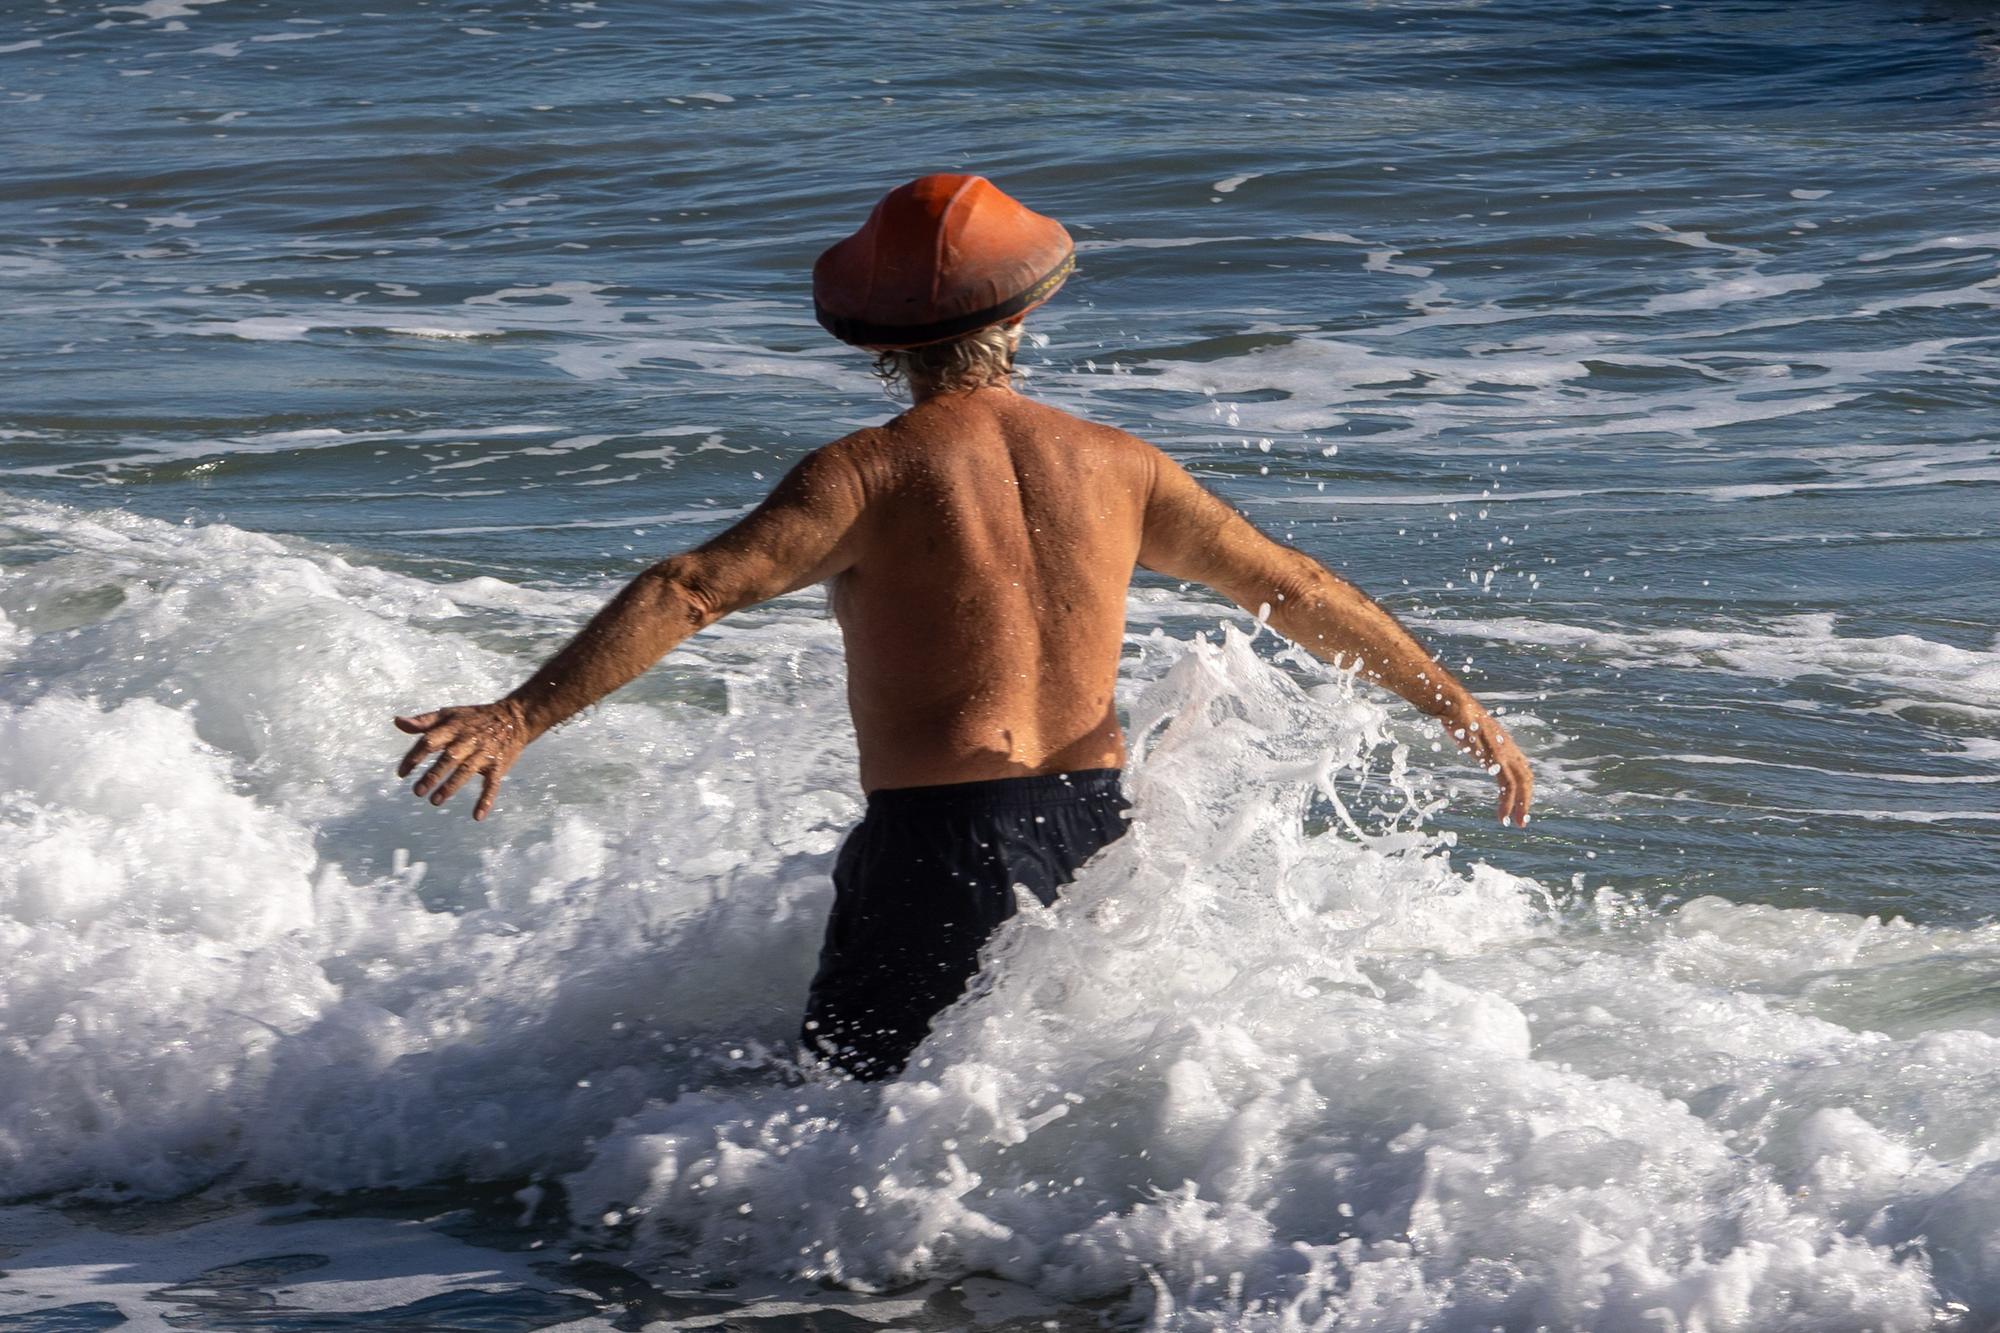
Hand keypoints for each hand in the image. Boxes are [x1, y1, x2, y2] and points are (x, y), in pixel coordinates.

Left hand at [393, 700, 530, 820]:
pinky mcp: (499, 766)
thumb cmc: (475, 718)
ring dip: (451, 786)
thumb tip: (398, 722)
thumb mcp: (449, 714)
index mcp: (454, 728)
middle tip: (418, 792)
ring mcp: (485, 754)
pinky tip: (477, 815)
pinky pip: (492, 784)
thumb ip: (423, 721)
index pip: (430, 741)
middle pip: (448, 758)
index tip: (402, 774)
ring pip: (466, 771)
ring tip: (435, 801)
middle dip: (433, 775)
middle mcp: (468, 740)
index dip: (414, 757)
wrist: (514, 717)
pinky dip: (486, 799)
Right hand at [1441, 700, 1532, 827]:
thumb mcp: (1473, 732)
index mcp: (1505, 744)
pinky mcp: (1495, 759)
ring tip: (1517, 823)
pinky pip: (1507, 786)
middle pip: (1527, 778)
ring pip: (1521, 784)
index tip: (1519, 802)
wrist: (1456, 706)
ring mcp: (1503, 754)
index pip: (1523, 768)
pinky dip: (1507, 803)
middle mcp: (1509, 749)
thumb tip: (1470, 740)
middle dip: (1527, 801)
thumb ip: (1478, 741)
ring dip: (1522, 806)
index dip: (1524, 787)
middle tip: (1522, 820)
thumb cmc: (1460, 716)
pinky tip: (1502, 816)